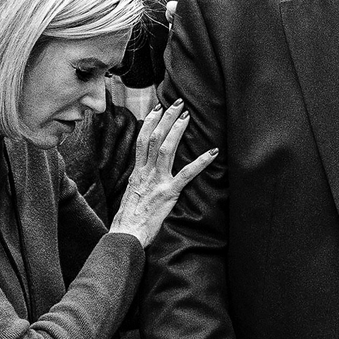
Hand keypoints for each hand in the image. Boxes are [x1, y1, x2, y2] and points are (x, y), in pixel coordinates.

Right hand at [109, 101, 217, 246]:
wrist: (126, 235)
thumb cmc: (128, 219)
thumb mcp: (130, 194)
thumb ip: (138, 180)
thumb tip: (143, 172)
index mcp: (137, 172)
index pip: (142, 139)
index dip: (150, 122)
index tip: (157, 108)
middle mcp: (145, 172)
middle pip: (154, 138)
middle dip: (166, 118)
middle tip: (177, 103)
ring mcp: (157, 181)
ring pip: (166, 148)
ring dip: (177, 131)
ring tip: (187, 116)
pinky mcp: (168, 193)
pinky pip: (186, 174)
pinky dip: (200, 162)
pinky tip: (212, 152)